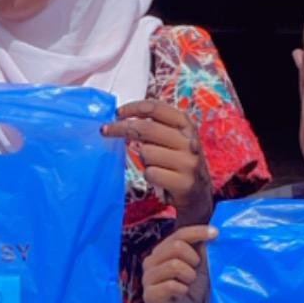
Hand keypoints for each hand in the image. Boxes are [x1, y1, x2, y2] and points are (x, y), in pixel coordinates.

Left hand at [103, 99, 213, 225]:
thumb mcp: (174, 139)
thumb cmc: (178, 162)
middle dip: (120, 128)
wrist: (199, 195)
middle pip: (146, 128)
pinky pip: (151, 173)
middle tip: (104, 131)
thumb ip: (155, 127)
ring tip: (156, 166)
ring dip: (144, 160)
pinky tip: (160, 179)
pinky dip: (150, 176)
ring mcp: (188, 162)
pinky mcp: (184, 182)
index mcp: (186, 125)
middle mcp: (189, 141)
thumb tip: (123, 117)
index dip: (134, 108)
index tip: (117, 113)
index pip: (157, 108)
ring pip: (146, 152)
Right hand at [142, 225, 216, 302]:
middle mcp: (150, 261)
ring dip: (189, 275)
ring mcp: (147, 278)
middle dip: (194, 259)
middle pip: (177, 246)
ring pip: (174, 265)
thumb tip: (209, 233)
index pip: (179, 234)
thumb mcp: (201, 266)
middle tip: (196, 272)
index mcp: (161, 251)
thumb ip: (201, 249)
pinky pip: (171, 285)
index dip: (198, 232)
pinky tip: (182, 294)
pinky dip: (183, 289)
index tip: (216, 233)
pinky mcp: (149, 295)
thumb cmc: (193, 289)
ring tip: (189, 284)